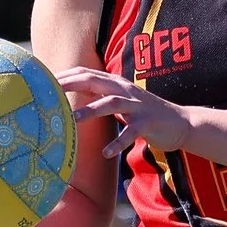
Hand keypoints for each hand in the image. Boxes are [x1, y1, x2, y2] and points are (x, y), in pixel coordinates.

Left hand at [56, 67, 187, 154]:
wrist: (181, 123)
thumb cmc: (145, 114)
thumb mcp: (122, 102)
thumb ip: (101, 97)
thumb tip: (73, 100)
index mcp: (117, 84)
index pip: (87, 73)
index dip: (67, 75)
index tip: (45, 79)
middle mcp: (126, 91)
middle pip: (95, 81)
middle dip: (72, 84)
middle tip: (51, 91)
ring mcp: (138, 107)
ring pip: (111, 104)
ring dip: (91, 110)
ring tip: (72, 120)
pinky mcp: (148, 124)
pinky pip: (130, 133)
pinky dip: (118, 143)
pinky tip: (106, 153)